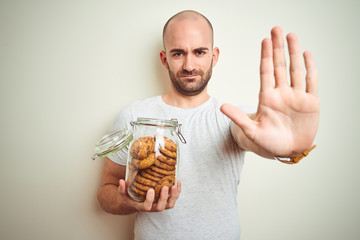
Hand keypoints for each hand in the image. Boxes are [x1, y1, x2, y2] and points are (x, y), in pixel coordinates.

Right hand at [118, 179, 180, 211]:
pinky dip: (177, 191)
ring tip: (174, 185)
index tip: (150, 190)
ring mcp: (160, 204)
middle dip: (163, 197)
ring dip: (173, 196)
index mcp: (142, 206)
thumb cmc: (130, 199)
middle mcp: (152, 207)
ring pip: (170, 204)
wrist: (135, 203)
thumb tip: (121, 181)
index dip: (150, 200)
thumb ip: (122, 189)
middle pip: (160, 207)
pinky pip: (174, 198)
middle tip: (164, 187)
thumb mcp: (124, 194)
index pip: (147, 207)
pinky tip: (178, 182)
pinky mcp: (166, 201)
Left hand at [221, 26, 318, 156]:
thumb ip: (239, 118)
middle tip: (276, 29)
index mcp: (267, 98)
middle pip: (280, 66)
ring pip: (295, 69)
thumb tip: (222, 107)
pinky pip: (311, 82)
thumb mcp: (252, 131)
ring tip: (291, 35)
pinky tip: (307, 55)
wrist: (287, 151)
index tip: (264, 41)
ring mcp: (296, 96)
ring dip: (294, 53)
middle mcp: (281, 93)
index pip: (266, 71)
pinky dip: (310, 68)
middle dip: (278, 48)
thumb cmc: (268, 143)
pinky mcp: (310, 102)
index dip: (266, 56)